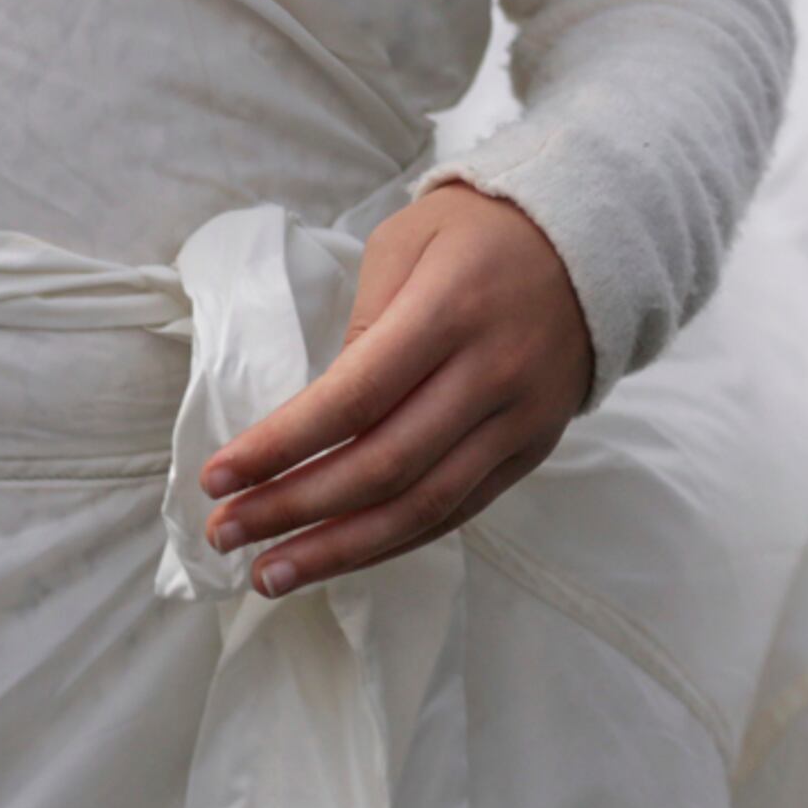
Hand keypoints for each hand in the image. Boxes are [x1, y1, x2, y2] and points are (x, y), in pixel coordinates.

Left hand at [200, 182, 591, 596]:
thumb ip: (360, 326)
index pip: (353, 399)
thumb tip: (315, 414)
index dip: (281, 446)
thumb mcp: (402, 245)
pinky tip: (338, 557)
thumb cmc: (474, 234)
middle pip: (383, 467)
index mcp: (449, 314)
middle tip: (224, 534)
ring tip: (269, 573)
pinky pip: (457, 511)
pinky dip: (393, 541)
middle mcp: (491, 377)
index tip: (216, 476)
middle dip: (294, 509)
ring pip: (422, 508)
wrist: (591, 245)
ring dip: (339, 550)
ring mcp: (519, 423)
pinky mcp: (532, 452)